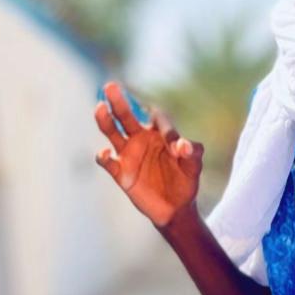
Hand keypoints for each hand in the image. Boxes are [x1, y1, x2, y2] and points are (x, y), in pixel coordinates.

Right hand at [94, 81, 202, 229]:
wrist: (176, 209)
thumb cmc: (186, 181)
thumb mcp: (195, 167)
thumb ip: (192, 153)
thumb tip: (183, 145)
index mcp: (159, 133)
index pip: (156, 118)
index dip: (164, 126)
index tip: (175, 147)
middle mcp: (140, 139)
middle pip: (126, 116)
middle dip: (119, 102)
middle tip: (110, 86)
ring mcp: (129, 155)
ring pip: (112, 133)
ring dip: (105, 120)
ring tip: (100, 107)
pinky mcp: (121, 173)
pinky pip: (108, 163)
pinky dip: (104, 157)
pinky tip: (106, 153)